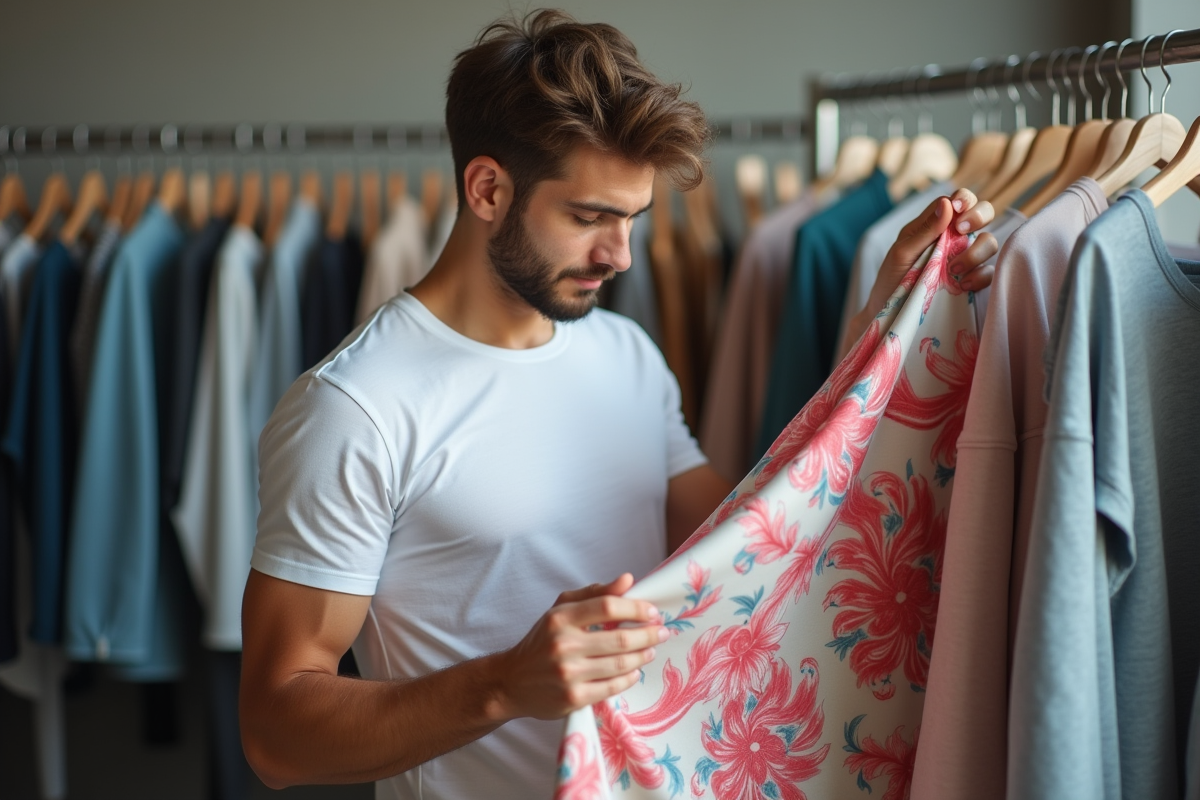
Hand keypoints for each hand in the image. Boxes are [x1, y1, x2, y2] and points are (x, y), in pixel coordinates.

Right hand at [491, 574, 666, 720]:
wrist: (511, 682)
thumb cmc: (542, 641)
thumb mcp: (560, 610)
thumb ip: (595, 593)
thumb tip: (628, 579)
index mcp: (561, 618)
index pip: (608, 606)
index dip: (636, 608)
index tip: (652, 612)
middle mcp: (564, 645)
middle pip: (620, 639)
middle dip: (649, 635)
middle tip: (662, 632)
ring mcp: (569, 674)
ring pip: (621, 664)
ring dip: (643, 656)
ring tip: (651, 650)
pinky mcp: (573, 698)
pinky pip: (613, 687)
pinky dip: (630, 678)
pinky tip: (635, 671)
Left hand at [865, 187, 998, 314]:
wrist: (892, 312)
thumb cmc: (893, 278)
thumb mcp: (903, 252)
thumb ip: (925, 229)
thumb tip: (947, 203)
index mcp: (936, 224)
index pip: (959, 200)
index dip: (964, 199)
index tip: (958, 209)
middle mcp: (955, 237)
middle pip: (984, 213)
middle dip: (980, 216)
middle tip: (962, 230)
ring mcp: (966, 257)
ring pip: (990, 242)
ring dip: (976, 252)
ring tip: (953, 269)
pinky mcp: (972, 280)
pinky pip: (988, 272)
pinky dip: (980, 276)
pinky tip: (962, 285)